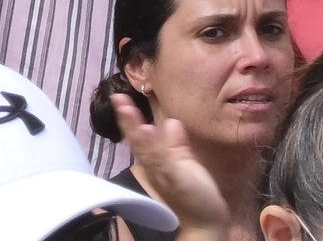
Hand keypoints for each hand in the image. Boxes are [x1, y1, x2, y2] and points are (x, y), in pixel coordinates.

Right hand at [108, 99, 232, 235]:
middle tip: (118, 98)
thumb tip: (171, 122)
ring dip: (136, 131)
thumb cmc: (194, 194)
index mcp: (156, 163)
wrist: (205, 223)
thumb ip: (176, 144)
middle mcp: (154, 169)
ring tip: (129, 110)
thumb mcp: (184, 163)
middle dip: (127, 121)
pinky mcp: (176, 181)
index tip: (120, 98)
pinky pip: (164, 163)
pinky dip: (155, 148)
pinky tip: (149, 132)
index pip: (140, 138)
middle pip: (138, 143)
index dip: (129, 119)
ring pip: (147, 151)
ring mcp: (164, 175)